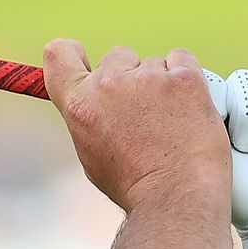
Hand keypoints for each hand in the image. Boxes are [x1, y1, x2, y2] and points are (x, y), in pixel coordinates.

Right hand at [43, 40, 228, 213]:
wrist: (176, 196)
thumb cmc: (135, 184)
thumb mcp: (92, 152)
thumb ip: (90, 116)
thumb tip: (98, 102)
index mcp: (80, 104)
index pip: (60, 54)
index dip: (74, 53)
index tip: (86, 59)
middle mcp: (109, 84)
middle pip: (118, 56)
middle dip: (131, 76)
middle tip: (145, 111)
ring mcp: (149, 78)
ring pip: (155, 63)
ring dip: (163, 84)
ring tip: (171, 122)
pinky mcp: (185, 78)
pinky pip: (183, 61)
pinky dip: (187, 79)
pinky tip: (187, 109)